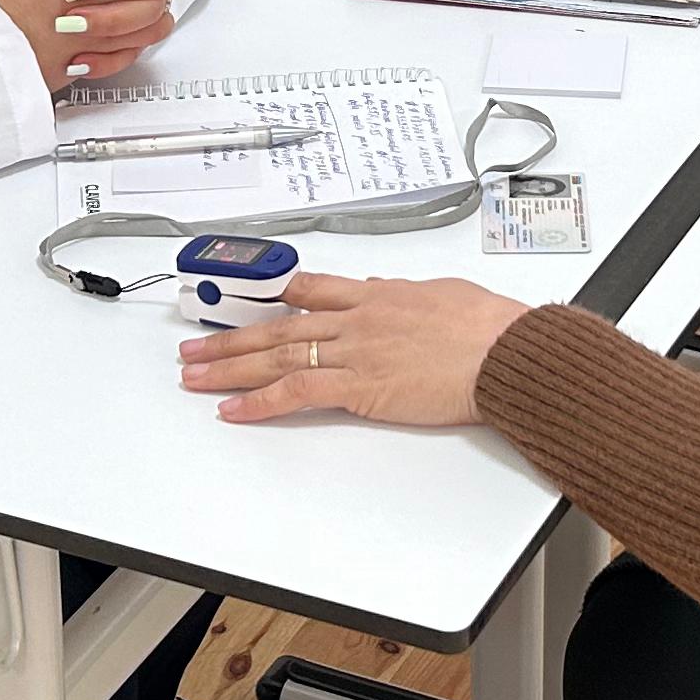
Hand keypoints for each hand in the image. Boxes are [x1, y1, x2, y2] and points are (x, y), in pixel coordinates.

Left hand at [178, 273, 530, 430]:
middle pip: (278, 326)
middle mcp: (357, 318)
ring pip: (277, 356)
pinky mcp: (359, 386)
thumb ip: (411, 297)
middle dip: (231, 338)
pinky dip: (260, 402)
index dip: (271, 297)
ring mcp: (354, 351)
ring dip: (230, 367)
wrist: (505, 352)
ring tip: (194, 376)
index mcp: (378, 294)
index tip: (244, 302)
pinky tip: (233, 409)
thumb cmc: (491, 328)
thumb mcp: (445, 295)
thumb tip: (392, 294)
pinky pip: (297, 393)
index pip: (311, 290)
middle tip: (194, 347)